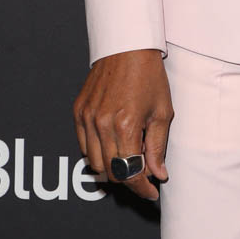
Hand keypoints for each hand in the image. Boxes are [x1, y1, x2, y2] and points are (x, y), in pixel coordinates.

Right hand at [73, 48, 173, 201]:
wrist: (127, 45)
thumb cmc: (149, 75)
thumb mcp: (162, 111)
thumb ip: (157, 147)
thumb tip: (157, 175)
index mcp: (125, 124)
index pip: (130, 173)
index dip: (142, 188)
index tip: (152, 193)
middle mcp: (101, 124)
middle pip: (110, 173)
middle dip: (129, 178)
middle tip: (144, 172)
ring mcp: (86, 118)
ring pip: (94, 163)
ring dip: (112, 168)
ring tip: (130, 156)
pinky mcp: (78, 111)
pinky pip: (84, 146)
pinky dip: (98, 152)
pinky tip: (114, 144)